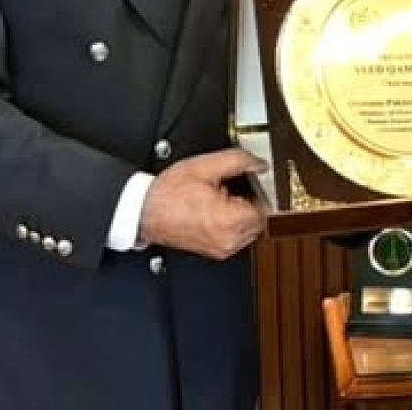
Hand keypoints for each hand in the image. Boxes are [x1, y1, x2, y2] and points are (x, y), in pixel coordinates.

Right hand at [138, 147, 266, 259]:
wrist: (145, 211)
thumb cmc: (169, 193)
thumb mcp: (206, 165)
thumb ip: (239, 160)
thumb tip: (259, 164)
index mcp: (229, 220)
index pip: (266, 209)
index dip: (260, 192)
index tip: (251, 183)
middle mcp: (228, 240)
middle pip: (260, 222)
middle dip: (251, 203)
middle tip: (234, 188)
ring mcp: (222, 249)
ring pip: (249, 231)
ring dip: (242, 214)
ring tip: (222, 199)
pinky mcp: (215, 252)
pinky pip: (236, 237)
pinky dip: (232, 224)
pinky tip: (217, 210)